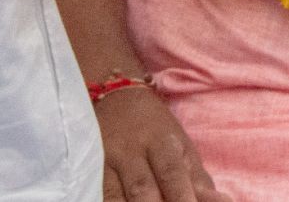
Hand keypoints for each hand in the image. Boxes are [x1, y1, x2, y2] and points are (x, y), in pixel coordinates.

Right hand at [95, 87, 228, 201]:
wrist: (117, 96)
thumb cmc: (156, 129)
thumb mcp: (182, 147)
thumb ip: (199, 180)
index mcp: (161, 141)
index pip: (171, 173)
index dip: (181, 197)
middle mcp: (131, 150)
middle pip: (142, 189)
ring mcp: (106, 160)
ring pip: (115, 195)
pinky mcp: (89, 168)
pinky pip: (98, 194)